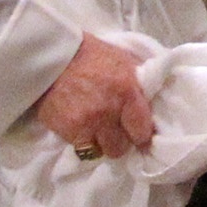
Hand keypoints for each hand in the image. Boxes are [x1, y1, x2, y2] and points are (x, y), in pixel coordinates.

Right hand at [35, 33, 154, 159]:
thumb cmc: (91, 55)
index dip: (141, 134)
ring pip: (102, 151)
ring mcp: (87, 123)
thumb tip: (154, 102)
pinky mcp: (68, 131)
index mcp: (127, 91)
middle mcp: (109, 112)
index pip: (142, 131)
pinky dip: (83, 140)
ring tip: (98, 130)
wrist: (52, 57)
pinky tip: (81, 126)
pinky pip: (82, 148)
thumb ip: (139, 83)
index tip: (138, 133)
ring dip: (102, 143)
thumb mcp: (123, 61)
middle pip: (122, 147)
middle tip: (115, 130)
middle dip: (120, 140)